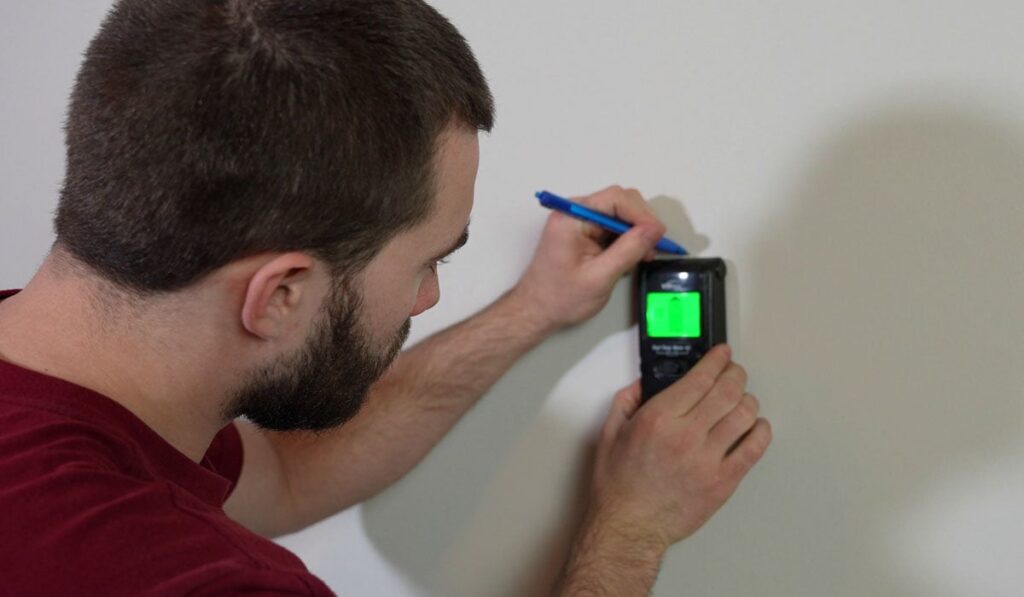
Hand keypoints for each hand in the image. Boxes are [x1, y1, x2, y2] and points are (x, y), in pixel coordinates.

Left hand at [512, 185, 666, 331]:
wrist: (536, 311)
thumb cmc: (559, 298)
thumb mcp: (599, 277)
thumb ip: (628, 251)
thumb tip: (653, 231)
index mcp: (571, 218)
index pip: (615, 199)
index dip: (641, 215)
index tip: (657, 235)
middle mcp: (574, 213)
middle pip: (619, 202)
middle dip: (640, 222)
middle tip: (652, 247)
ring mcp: (579, 221)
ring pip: (619, 214)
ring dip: (635, 232)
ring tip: (643, 255)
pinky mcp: (584, 232)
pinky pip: (612, 226)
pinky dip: (626, 239)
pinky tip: (631, 256)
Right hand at [585, 345, 771, 550]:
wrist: (629, 527)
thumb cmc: (619, 487)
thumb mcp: (610, 434)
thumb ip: (626, 402)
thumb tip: (643, 383)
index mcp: (658, 419)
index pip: (700, 377)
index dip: (716, 360)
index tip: (722, 354)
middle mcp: (686, 436)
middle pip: (727, 390)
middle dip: (735, 373)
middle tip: (734, 371)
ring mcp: (708, 460)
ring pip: (745, 415)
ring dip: (748, 400)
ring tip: (742, 399)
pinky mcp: (723, 482)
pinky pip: (754, 449)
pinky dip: (760, 431)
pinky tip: (755, 427)